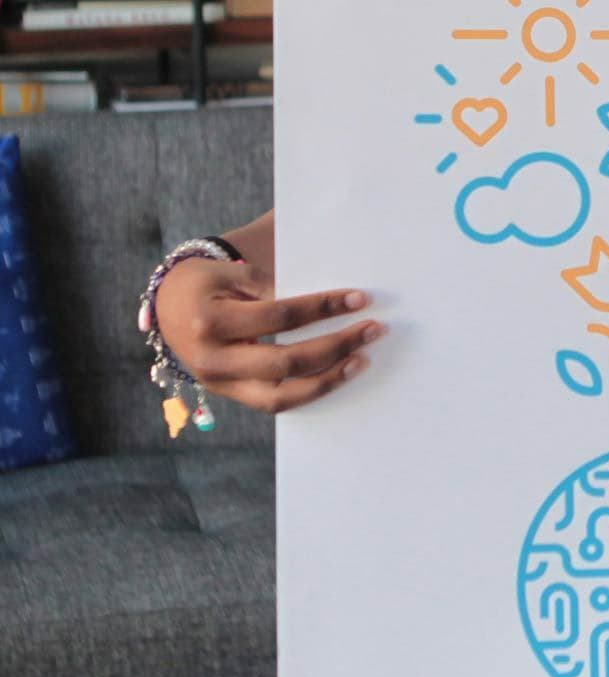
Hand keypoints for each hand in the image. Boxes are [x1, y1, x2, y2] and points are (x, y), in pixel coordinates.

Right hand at [154, 255, 380, 414]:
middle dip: (335, 346)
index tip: (360, 299)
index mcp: (210, 321)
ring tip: (362, 360)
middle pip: (285, 362)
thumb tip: (330, 303)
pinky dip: (309, 392)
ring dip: (328, 379)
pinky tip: (338, 376)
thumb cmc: (207, 282)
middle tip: (374, 330)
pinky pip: (274, 403)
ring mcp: (219, 384)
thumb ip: (276, 287)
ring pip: (281, 396)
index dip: (323, 308)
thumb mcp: (235, 273)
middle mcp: (212, 359)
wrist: (167, 306)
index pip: (280, 317)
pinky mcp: (229, 395)